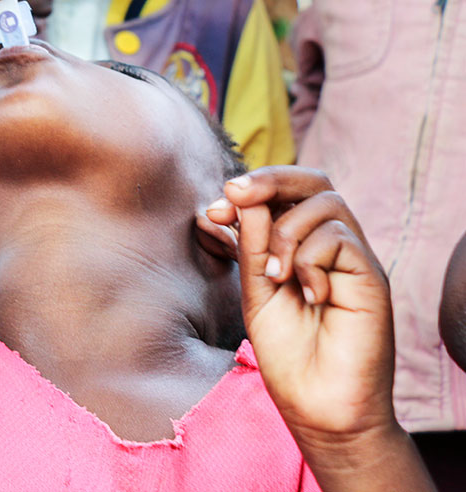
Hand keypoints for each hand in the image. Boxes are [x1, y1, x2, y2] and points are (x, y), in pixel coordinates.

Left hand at [207, 167, 394, 443]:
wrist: (318, 409)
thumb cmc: (288, 353)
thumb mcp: (256, 289)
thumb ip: (252, 244)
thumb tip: (243, 195)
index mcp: (303, 243)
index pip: (286, 191)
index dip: (250, 188)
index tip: (215, 210)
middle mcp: (331, 245)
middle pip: (313, 180)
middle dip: (270, 178)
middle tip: (236, 192)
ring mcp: (353, 259)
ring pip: (325, 203)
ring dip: (286, 231)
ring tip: (276, 276)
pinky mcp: (372, 277)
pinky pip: (339, 237)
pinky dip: (310, 259)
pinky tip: (308, 294)